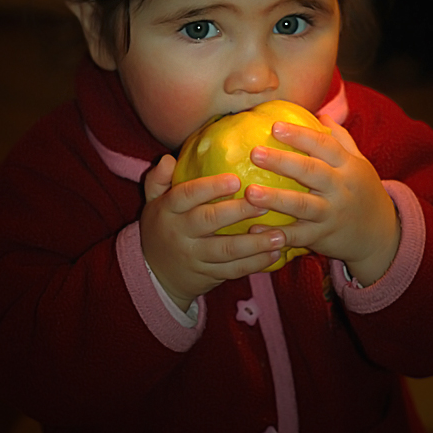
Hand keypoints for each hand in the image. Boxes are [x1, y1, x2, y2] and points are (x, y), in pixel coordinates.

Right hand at [140, 155, 285, 310]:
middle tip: (264, 203)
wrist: (156, 274)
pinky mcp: (208, 274)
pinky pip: (233, 270)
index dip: (210, 187)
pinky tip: (275, 254)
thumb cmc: (162, 227)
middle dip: (238, 212)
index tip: (235, 179)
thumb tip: (168, 158)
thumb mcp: (153, 202)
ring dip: (255, 244)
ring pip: (226, 250)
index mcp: (167, 210)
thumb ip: (158, 179)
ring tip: (280, 235)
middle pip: (208, 221)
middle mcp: (179, 233)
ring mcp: (194, 257)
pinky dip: (255, 263)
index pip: (186, 195)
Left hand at [246, 115, 400, 286]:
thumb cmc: (362, 192)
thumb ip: (341, 139)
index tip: (275, 126)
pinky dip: (277, 234)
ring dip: (276, 199)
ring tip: (250, 192)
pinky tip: (255, 228)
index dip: (300, 135)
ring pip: (302, 205)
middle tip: (254, 152)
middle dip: (282, 162)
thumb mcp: (359, 164)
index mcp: (348, 166)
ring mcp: (332, 214)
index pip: (324, 145)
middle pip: (311, 171)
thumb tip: (321, 114)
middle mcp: (341, 188)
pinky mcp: (322, 236)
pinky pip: (298, 236)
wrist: (381, 235)